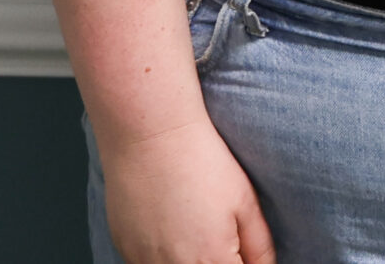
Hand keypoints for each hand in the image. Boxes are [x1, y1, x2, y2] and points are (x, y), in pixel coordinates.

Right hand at [100, 114, 275, 263]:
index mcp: (212, 261)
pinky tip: (168, 225)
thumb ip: (259, 248)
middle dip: (215, 259)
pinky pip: (147, 263)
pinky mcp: (125, 248)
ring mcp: (145, 261)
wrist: (151, 134)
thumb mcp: (245, 202)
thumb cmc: (202, 162)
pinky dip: (161, 255)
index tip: (239, 252)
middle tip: (214, 230)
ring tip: (192, 226)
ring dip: (188, 259)